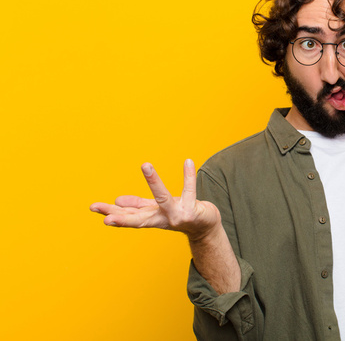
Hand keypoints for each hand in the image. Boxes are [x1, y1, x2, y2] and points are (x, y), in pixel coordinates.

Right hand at [90, 159, 220, 240]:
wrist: (206, 227)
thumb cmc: (180, 215)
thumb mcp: (157, 211)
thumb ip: (138, 206)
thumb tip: (117, 201)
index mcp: (151, 218)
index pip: (128, 216)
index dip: (111, 212)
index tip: (94, 208)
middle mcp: (162, 219)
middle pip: (139, 219)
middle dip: (122, 219)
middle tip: (106, 218)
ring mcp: (177, 215)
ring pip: (163, 198)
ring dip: (154, 182)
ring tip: (145, 165)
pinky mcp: (192, 210)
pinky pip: (190, 190)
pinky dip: (189, 176)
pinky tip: (188, 162)